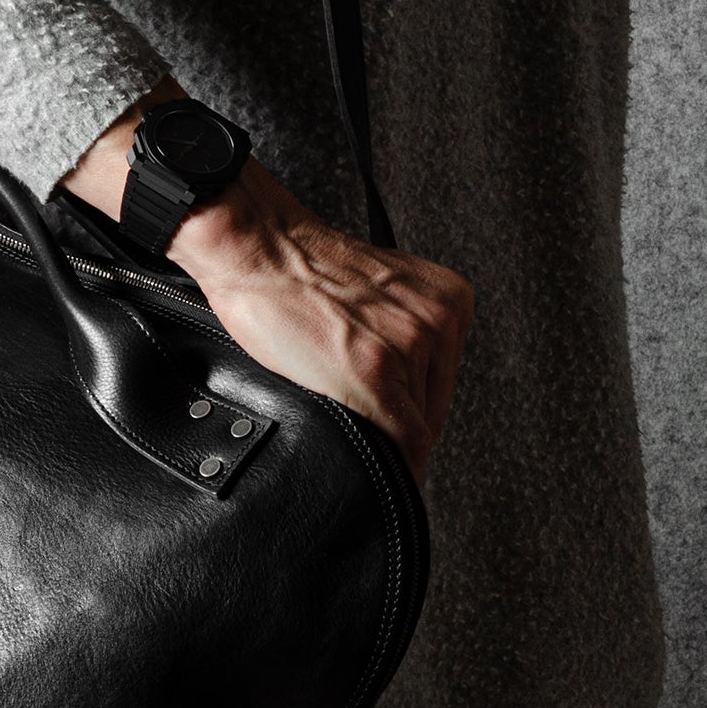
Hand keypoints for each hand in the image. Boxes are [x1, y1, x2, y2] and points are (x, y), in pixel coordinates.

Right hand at [59, 90, 471, 483]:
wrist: (258, 247)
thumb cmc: (298, 269)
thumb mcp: (380, 296)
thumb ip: (402, 331)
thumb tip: (407, 387)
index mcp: (448, 299)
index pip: (444, 382)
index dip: (413, 409)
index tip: (392, 420)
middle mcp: (439, 321)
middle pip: (434, 407)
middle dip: (397, 420)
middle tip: (354, 410)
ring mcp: (411, 346)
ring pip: (417, 428)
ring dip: (383, 436)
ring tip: (340, 408)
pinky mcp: (376, 374)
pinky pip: (401, 442)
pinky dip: (384, 460)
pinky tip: (361, 453)